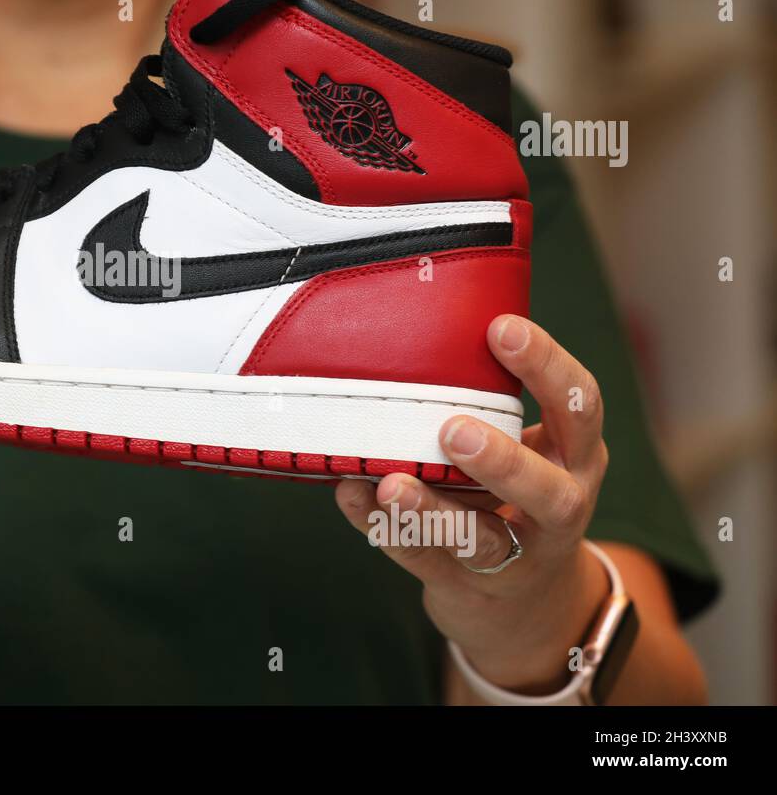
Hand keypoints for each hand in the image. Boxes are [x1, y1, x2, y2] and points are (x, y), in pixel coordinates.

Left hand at [335, 314, 610, 693]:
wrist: (524, 604)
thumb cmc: (514, 494)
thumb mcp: (530, 447)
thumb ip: (491, 402)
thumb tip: (418, 330)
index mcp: (576, 455)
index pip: (580, 406)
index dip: (546, 366)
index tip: (501, 328)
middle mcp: (560, 507)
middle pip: (547, 489)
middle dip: (502, 460)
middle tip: (453, 429)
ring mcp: (518, 557)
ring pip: (481, 539)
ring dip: (434, 510)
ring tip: (392, 483)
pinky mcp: (469, 586)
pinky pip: (425, 558)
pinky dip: (385, 527)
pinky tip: (352, 495)